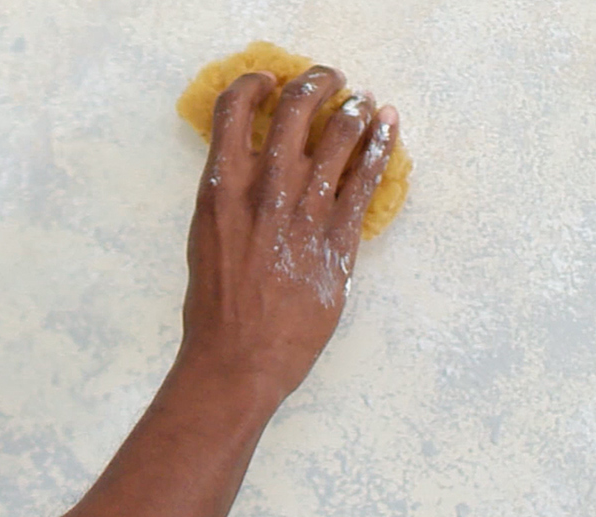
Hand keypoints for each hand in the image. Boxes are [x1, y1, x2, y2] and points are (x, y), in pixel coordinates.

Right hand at [177, 66, 398, 405]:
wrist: (239, 358)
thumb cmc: (216, 307)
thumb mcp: (206, 237)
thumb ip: (228, 195)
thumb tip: (249, 168)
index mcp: (221, 186)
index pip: (234, 107)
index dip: (256, 84)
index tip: (271, 80)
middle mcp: (265, 189)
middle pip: (296, 108)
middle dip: (318, 82)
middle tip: (332, 79)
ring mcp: (305, 212)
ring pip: (340, 136)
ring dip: (356, 109)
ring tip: (365, 101)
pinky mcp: (338, 240)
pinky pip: (366, 180)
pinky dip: (380, 147)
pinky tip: (388, 130)